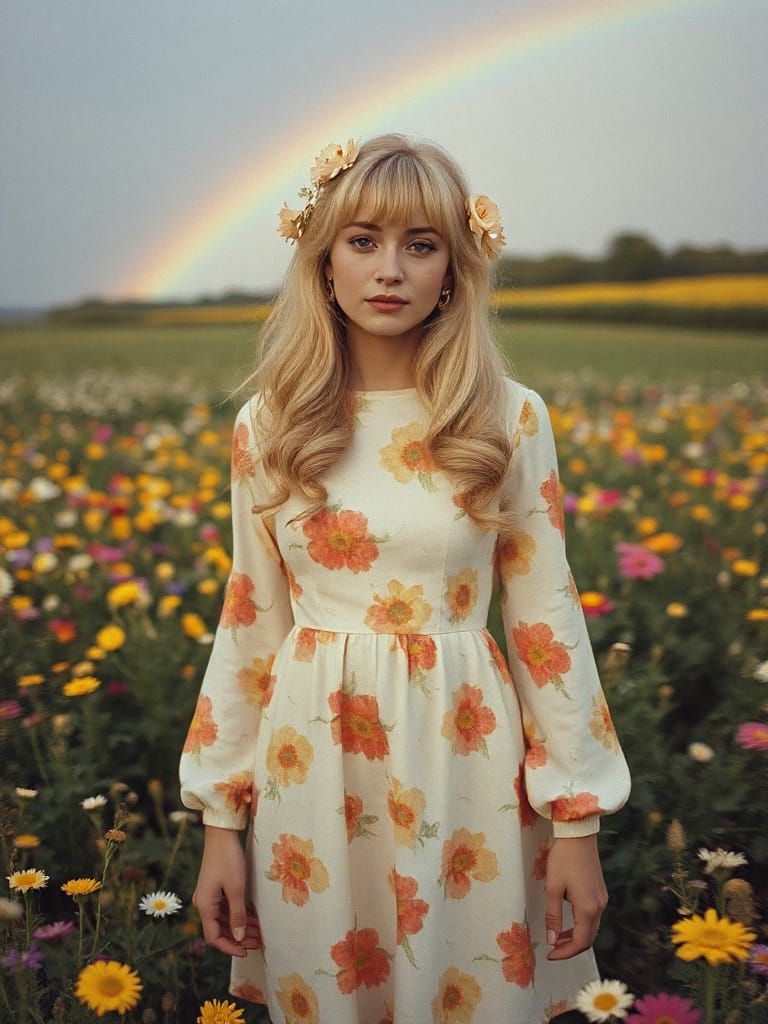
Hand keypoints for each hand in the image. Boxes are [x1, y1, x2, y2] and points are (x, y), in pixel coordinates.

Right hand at [192, 825, 260, 957]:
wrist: (221, 834)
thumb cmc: (228, 859)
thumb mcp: (236, 888)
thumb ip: (237, 915)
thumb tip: (239, 938)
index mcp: (204, 906)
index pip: (214, 938)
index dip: (230, 948)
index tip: (246, 952)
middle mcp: (204, 904)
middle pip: (220, 930)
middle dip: (238, 938)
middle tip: (258, 942)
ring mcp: (209, 896)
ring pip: (225, 920)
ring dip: (240, 927)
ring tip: (259, 932)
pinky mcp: (216, 889)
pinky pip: (227, 909)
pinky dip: (239, 915)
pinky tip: (253, 919)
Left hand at [544, 834, 607, 959]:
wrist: (579, 835)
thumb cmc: (563, 859)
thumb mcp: (553, 888)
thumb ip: (553, 916)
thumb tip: (552, 940)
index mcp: (588, 908)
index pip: (580, 942)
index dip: (565, 952)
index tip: (550, 955)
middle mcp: (599, 906)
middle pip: (588, 938)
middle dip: (570, 947)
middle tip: (552, 949)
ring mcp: (602, 899)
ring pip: (591, 928)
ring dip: (576, 936)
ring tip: (557, 937)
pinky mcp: (600, 892)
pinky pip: (593, 916)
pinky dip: (581, 924)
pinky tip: (568, 920)